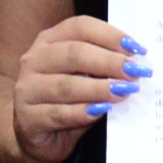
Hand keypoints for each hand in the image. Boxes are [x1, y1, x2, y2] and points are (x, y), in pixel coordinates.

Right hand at [12, 16, 145, 162]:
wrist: (36, 135)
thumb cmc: (66, 100)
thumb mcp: (83, 77)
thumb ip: (101, 67)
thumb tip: (135, 64)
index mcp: (49, 41)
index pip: (79, 27)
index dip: (109, 35)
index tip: (135, 49)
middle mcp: (34, 60)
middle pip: (73, 54)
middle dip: (108, 62)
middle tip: (134, 72)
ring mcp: (27, 89)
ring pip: (66, 85)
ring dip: (99, 88)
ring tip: (123, 92)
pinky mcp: (28, 119)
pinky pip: (59, 113)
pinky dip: (83, 112)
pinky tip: (102, 110)